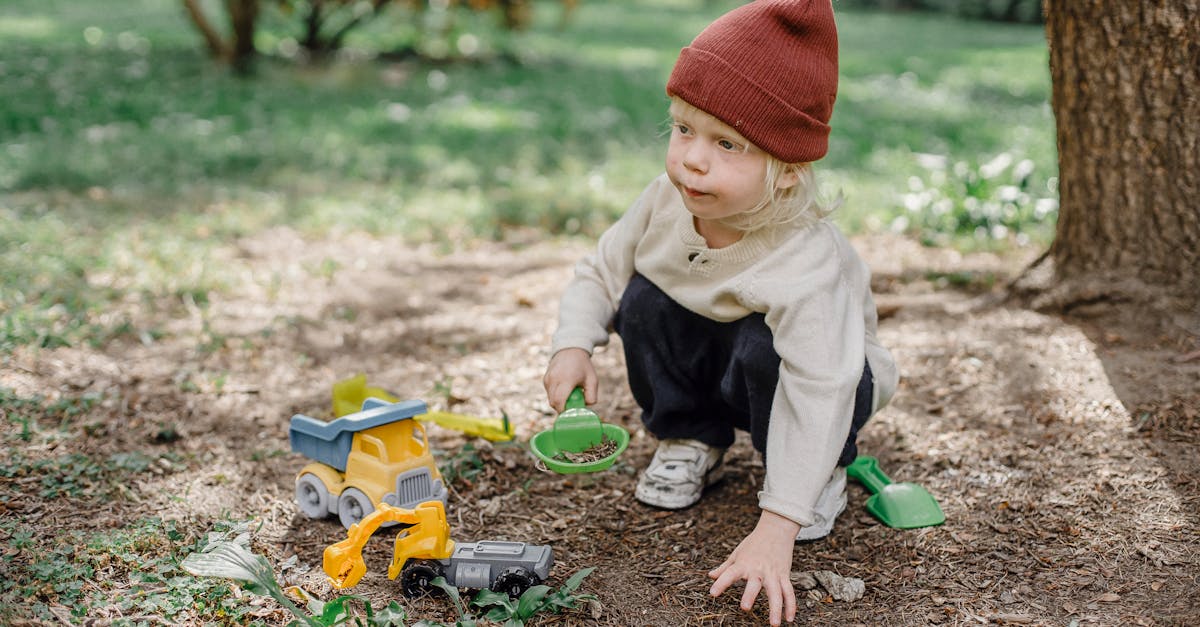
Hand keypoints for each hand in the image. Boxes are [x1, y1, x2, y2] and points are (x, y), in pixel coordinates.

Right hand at [543, 348, 596, 411]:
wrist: (571, 350)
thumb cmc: (583, 366)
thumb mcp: (592, 380)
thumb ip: (592, 395)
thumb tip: (585, 407)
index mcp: (566, 379)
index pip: (559, 401)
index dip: (564, 411)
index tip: (571, 414)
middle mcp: (554, 379)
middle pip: (553, 403)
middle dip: (562, 408)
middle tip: (573, 404)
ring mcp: (548, 379)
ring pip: (550, 399)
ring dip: (559, 402)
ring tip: (570, 393)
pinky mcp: (545, 379)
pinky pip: (549, 393)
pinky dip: (556, 396)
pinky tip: (564, 389)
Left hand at [708, 510, 801, 625]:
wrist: (776, 529)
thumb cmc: (754, 542)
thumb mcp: (737, 553)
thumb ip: (725, 567)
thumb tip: (711, 576)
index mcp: (744, 564)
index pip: (730, 573)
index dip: (721, 583)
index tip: (713, 593)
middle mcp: (758, 569)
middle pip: (755, 584)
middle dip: (750, 595)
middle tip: (745, 608)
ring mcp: (773, 573)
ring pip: (777, 592)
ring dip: (776, 608)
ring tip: (774, 624)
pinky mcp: (784, 575)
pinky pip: (789, 592)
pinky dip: (790, 605)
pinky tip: (789, 618)